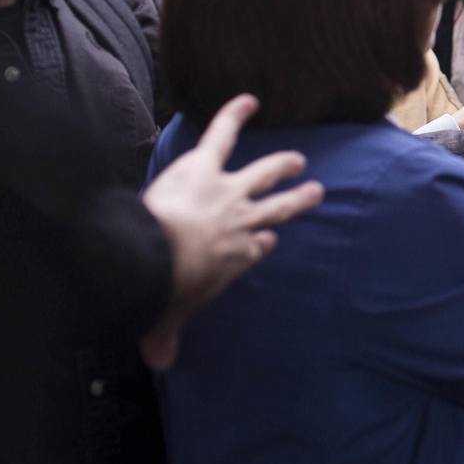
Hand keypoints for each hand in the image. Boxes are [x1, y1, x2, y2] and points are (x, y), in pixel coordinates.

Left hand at [139, 94, 323, 369]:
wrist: (150, 261)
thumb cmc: (163, 291)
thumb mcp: (165, 317)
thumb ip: (163, 337)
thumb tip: (159, 364)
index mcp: (237, 259)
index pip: (257, 248)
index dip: (261, 242)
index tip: (264, 239)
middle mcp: (243, 223)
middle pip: (278, 208)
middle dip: (296, 199)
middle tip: (313, 190)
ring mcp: (228, 192)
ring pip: (265, 172)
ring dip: (282, 164)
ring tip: (296, 158)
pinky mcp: (206, 167)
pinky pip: (222, 135)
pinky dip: (233, 114)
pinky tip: (247, 99)